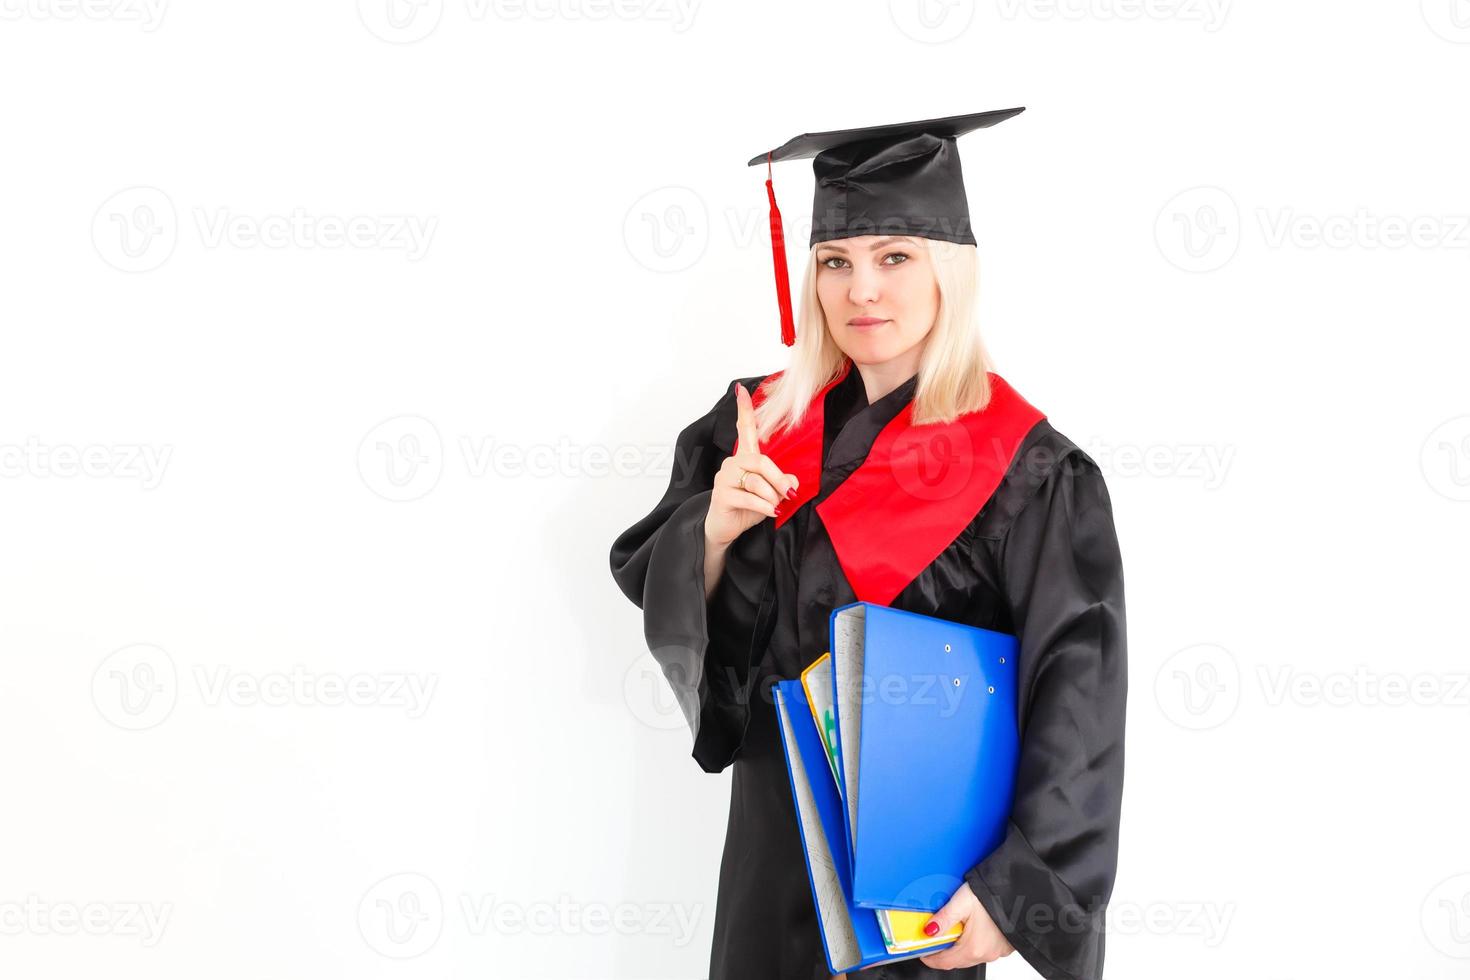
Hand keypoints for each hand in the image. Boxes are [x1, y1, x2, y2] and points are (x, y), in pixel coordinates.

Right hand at [704, 382, 798, 550]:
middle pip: (760, 460)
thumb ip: (782, 484)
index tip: (741, 389)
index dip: (744, 409)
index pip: (744, 428)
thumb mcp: (771, 495)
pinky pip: (749, 497)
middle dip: (778, 478)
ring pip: (756, 481)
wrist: (726, 529)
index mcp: (744, 458)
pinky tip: (770, 512)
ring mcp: (724, 478)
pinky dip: (764, 506)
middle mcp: (732, 463)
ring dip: (771, 496)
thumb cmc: (748, 509)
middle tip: (788, 494)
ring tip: (774, 507)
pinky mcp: (720, 494)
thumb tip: (792, 481)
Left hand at [917, 882, 1014, 969]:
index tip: (923, 950)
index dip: (930, 958)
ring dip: (960, 947)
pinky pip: (985, 950)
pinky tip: (973, 927)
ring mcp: (997, 952)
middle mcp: (986, 953)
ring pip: (971, 956)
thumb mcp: (962, 902)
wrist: (1021, 890)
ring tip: (955, 928)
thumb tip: (928, 931)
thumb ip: (943, 918)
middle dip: (944, 951)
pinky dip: (975, 943)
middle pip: (957, 960)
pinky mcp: (1005, 946)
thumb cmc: (995, 894)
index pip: (944, 962)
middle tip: (936, 935)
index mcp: (973, 947)